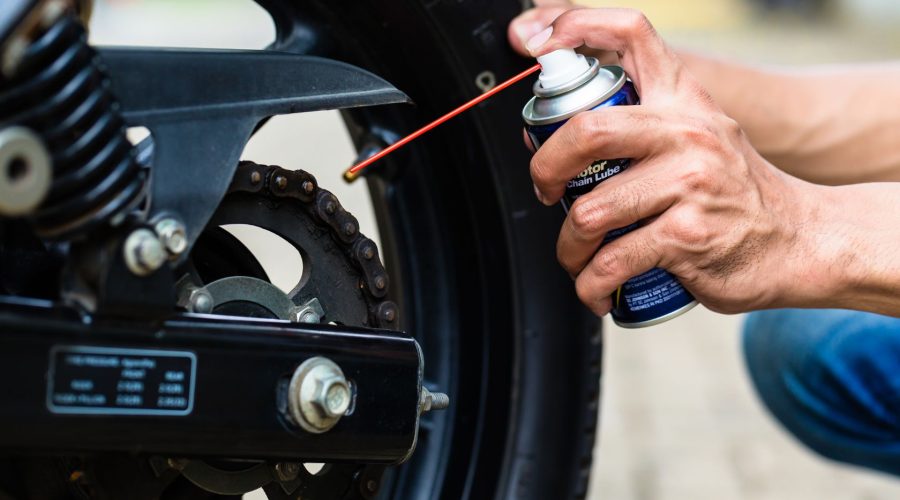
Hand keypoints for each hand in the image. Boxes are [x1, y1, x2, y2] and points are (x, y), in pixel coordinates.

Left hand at [517, 8, 836, 315]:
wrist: (803, 241)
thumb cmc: (738, 193)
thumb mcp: (701, 136)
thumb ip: (641, 127)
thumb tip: (553, 139)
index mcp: (683, 100)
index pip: (631, 34)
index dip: (577, 26)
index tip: (540, 44)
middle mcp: (686, 133)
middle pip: (587, 130)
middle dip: (544, 168)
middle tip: (546, 191)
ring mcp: (689, 183)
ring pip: (590, 212)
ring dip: (568, 247)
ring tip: (578, 257)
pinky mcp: (688, 235)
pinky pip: (612, 262)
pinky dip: (590, 284)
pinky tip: (597, 289)